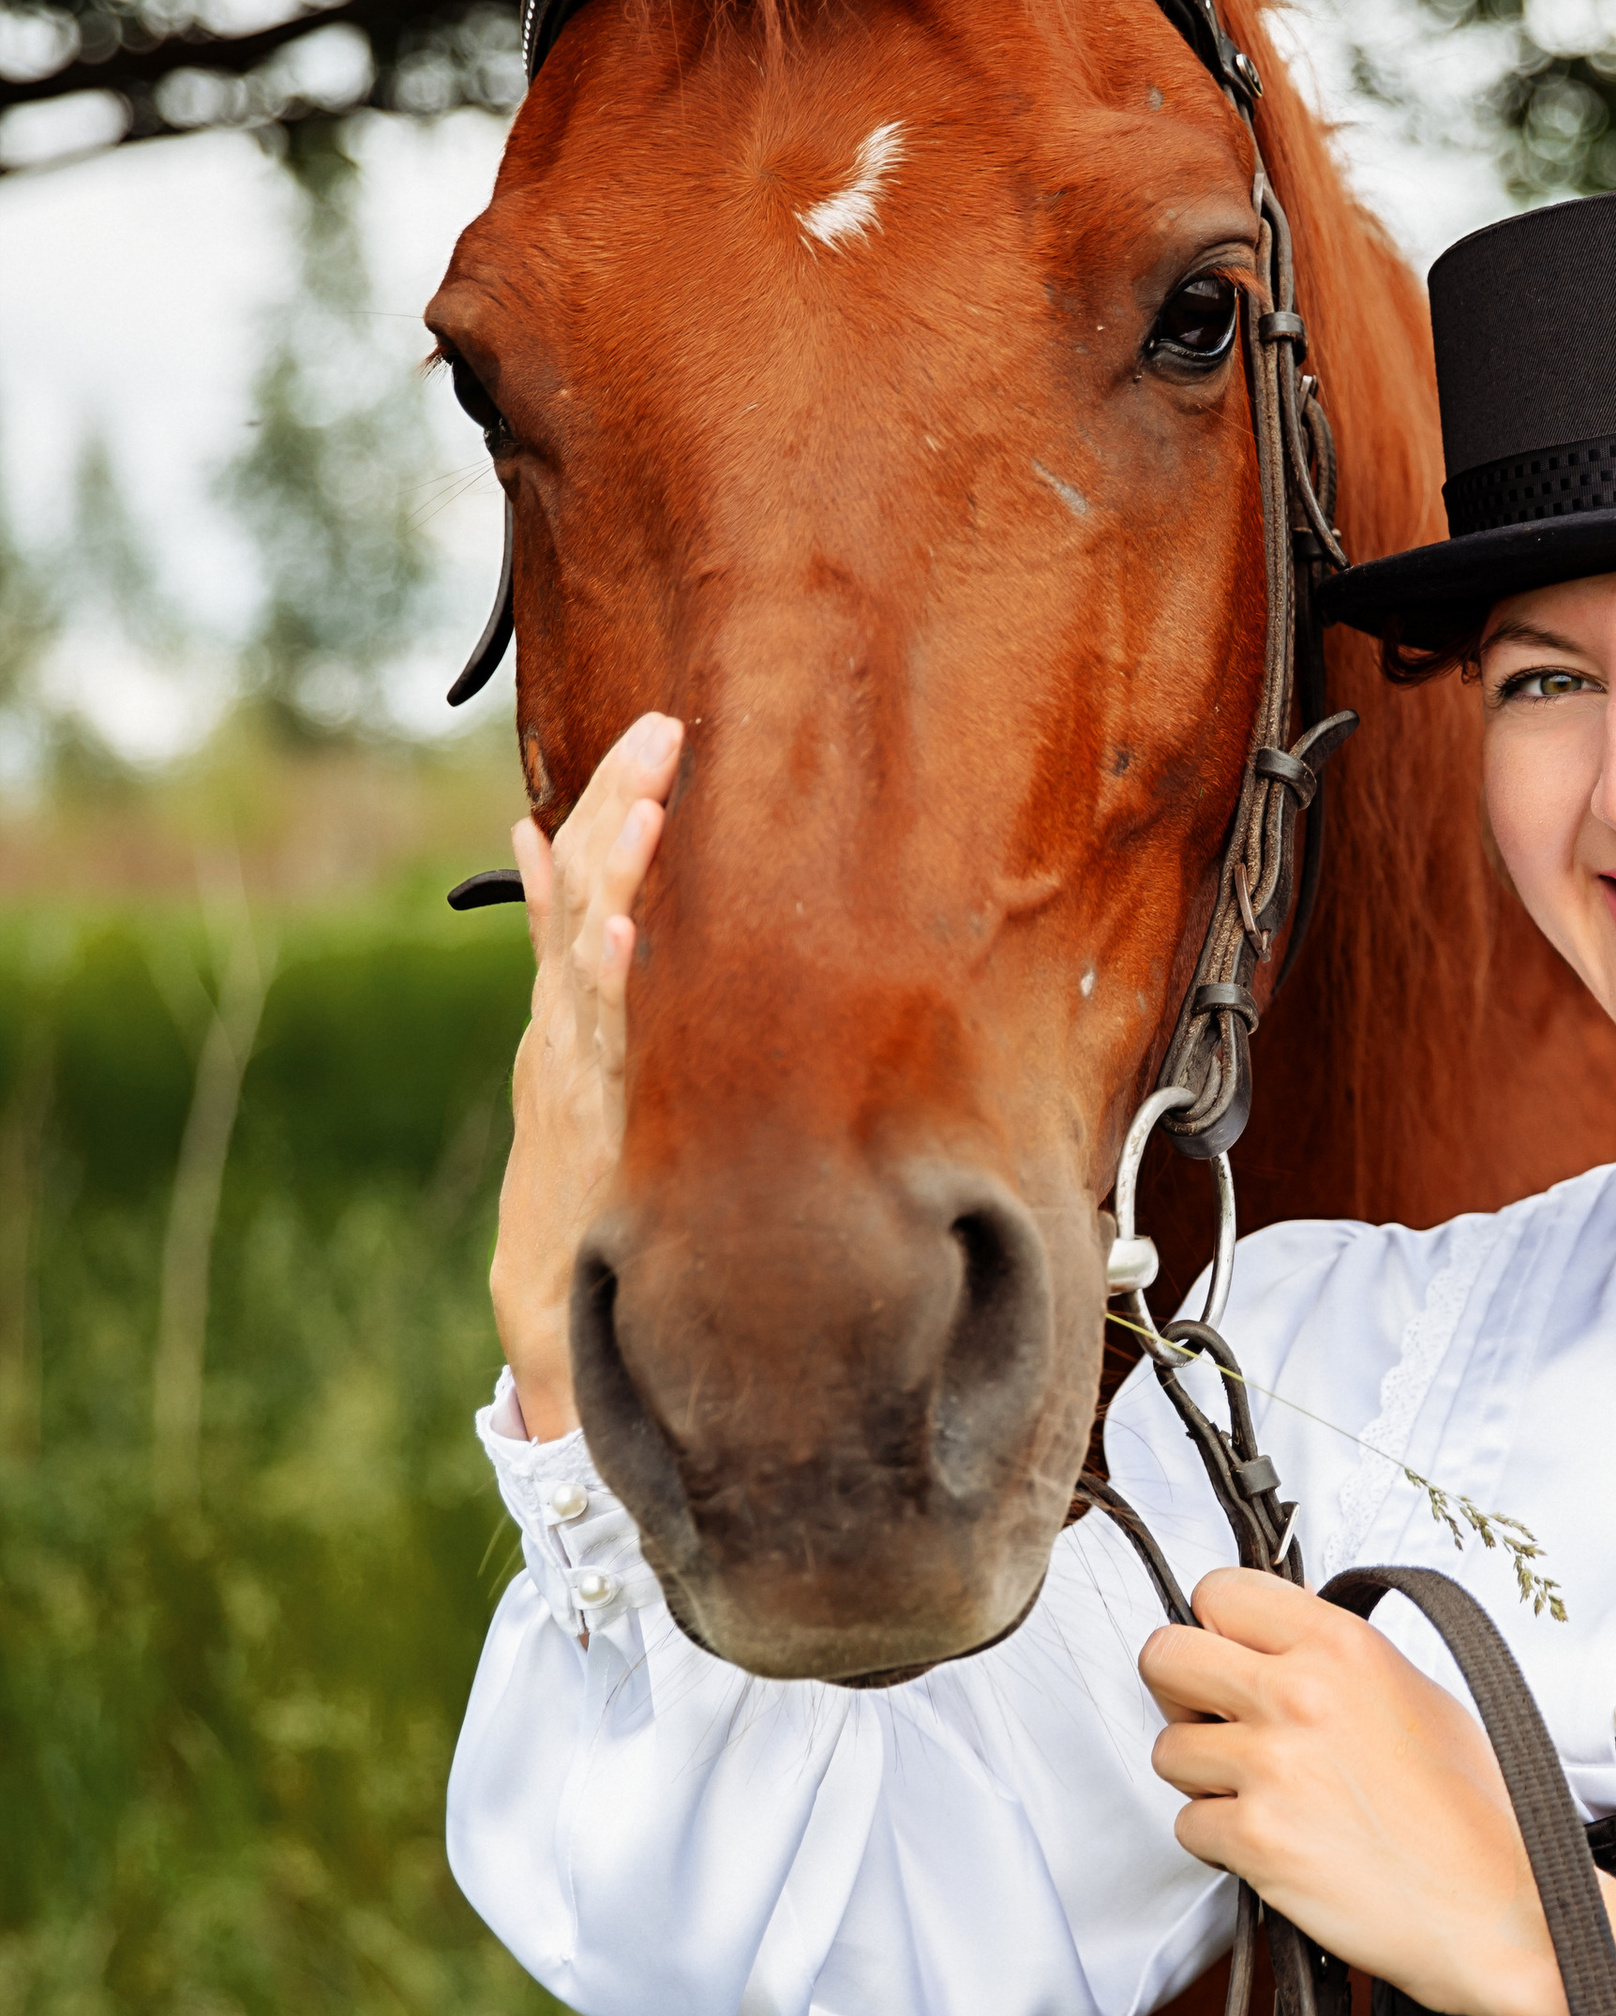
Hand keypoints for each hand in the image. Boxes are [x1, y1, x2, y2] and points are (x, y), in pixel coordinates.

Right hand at [490, 712, 683, 1437]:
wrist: (551, 1293)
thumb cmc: (589, 1169)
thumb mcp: (590, 1057)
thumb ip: (583, 969)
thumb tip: (558, 863)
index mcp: (569, 997)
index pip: (585, 874)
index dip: (615, 797)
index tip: (660, 723)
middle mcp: (563, 1017)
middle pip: (585, 889)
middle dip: (621, 803)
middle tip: (664, 727)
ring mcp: (572, 1065)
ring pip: (588, 954)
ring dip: (616, 878)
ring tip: (648, 808)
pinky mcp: (591, 1118)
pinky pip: (602, 1043)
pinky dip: (608, 986)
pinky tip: (627, 938)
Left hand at [1142, 1571, 1615, 2015]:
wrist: (1495, 1907)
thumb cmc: (1472, 1815)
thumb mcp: (1421, 1695)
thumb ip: (1340, 1659)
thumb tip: (1282, 1641)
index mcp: (1343, 1645)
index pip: (1221, 1590)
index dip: (1216, 1629)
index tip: (1229, 1659)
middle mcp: (1301, 1693)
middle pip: (1164, 1655)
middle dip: (1180, 1693)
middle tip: (1215, 1722)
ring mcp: (1273, 1765)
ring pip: (1168, 1750)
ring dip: (1203, 1779)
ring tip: (1264, 1797)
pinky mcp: (1256, 1838)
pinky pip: (1189, 1826)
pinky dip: (1221, 1843)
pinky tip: (1276, 1845)